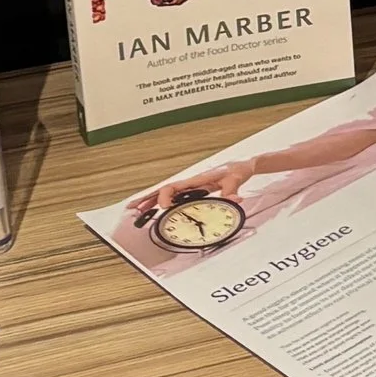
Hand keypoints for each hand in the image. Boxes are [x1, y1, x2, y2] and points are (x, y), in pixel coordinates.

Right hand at [127, 158, 258, 222]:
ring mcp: (191, 187)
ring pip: (167, 194)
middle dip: (148, 198)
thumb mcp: (236, 180)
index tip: (162, 208)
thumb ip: (232, 191)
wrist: (242, 166)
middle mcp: (191, 182)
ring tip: (136, 210)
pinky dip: (163, 202)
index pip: (174, 187)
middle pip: (164, 190)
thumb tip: (231, 200)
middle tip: (133, 208)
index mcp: (197, 180)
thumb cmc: (237, 170)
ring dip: (151, 201)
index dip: (165, 196)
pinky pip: (175, 197)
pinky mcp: (195, 191)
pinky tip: (157, 210)